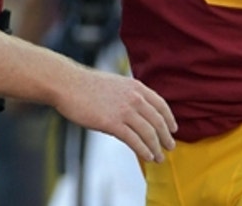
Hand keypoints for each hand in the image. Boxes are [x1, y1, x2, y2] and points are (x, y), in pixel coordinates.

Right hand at [54, 65, 175, 163]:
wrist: (68, 84)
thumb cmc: (87, 85)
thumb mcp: (115, 84)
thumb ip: (129, 95)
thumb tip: (137, 109)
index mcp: (136, 87)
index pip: (161, 104)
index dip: (169, 118)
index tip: (173, 129)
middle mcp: (134, 98)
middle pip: (158, 121)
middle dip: (166, 136)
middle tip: (170, 147)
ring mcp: (124, 111)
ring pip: (148, 133)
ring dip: (156, 147)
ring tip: (160, 157)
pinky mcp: (112, 123)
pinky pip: (134, 140)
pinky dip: (143, 150)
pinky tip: (148, 157)